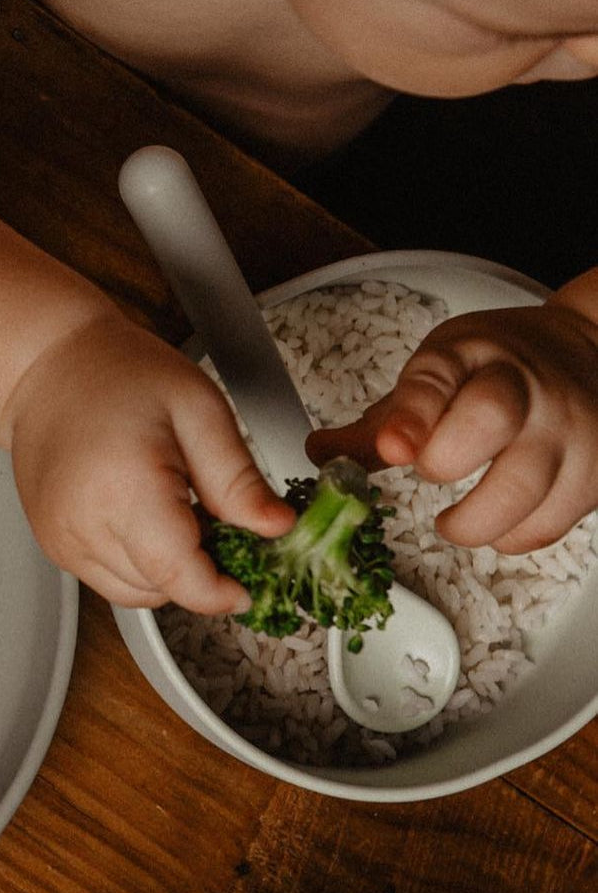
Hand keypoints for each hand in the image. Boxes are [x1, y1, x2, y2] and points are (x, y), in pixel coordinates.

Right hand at [3, 314, 294, 610]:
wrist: (50, 368)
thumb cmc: (120, 375)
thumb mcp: (199, 409)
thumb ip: (238, 478)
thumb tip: (275, 527)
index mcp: (125, 487)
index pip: (178, 576)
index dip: (219, 593)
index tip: (246, 586)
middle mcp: (83, 522)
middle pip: (161, 588)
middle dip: (198, 571)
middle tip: (213, 521)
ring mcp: (63, 538)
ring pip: (136, 592)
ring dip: (167, 570)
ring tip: (173, 512)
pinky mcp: (55, 545)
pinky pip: (109, 579)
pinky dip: (137, 563)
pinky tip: (143, 518)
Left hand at [306, 301, 597, 551]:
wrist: (588, 355)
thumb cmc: (499, 368)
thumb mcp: (437, 374)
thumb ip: (383, 421)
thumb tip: (321, 455)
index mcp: (473, 356)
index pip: (439, 377)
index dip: (412, 415)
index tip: (391, 447)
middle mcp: (527, 388)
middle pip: (490, 420)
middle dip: (446, 462)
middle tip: (431, 473)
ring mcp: (568, 431)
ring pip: (525, 487)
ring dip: (475, 521)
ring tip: (452, 522)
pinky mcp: (592, 474)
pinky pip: (548, 523)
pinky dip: (512, 537)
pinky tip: (494, 524)